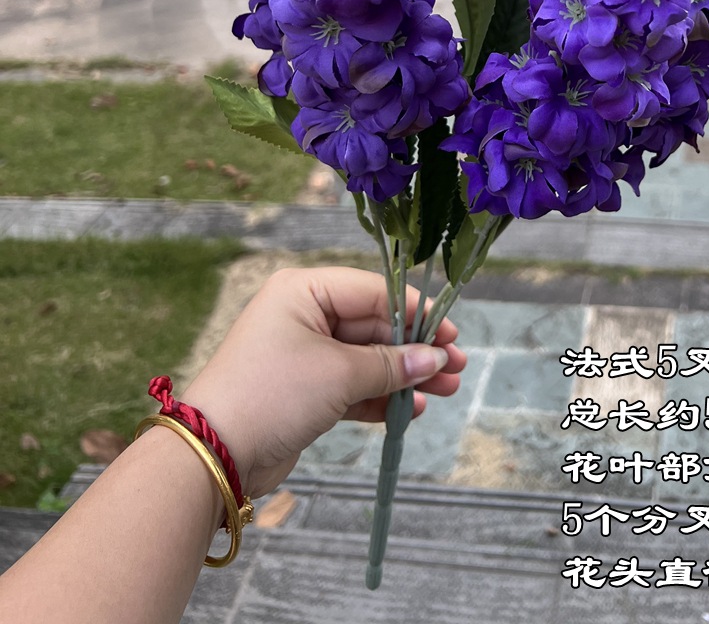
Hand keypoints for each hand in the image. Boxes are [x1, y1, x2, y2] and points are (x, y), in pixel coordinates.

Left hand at [182, 266, 464, 498]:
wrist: (214, 455)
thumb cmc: (273, 393)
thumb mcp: (338, 372)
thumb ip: (391, 365)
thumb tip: (434, 359)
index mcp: (305, 291)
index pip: (374, 291)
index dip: (416, 313)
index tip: (450, 336)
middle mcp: (304, 316)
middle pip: (374, 326)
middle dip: (415, 349)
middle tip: (456, 368)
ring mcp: (303, 356)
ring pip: (367, 360)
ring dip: (404, 376)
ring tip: (444, 392)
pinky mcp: (304, 393)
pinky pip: (352, 387)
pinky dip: (380, 398)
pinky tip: (411, 410)